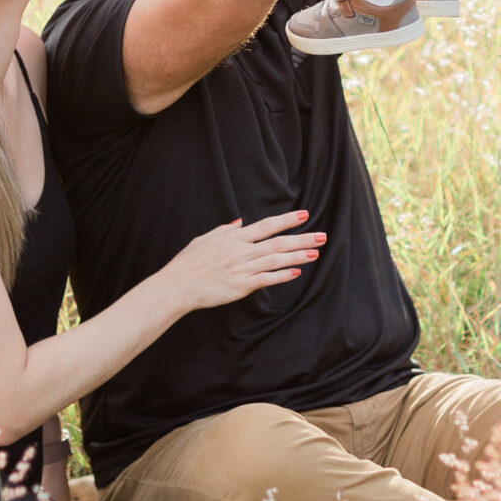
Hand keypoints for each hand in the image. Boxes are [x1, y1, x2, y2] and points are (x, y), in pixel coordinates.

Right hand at [162, 209, 325, 310]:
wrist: (178, 285)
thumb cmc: (188, 263)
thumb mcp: (204, 239)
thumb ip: (224, 230)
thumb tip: (239, 222)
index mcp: (234, 237)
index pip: (267, 225)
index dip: (287, 220)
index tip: (304, 215)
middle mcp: (242, 250)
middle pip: (278, 242)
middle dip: (302, 238)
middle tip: (322, 236)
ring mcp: (243, 268)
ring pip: (276, 259)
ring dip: (298, 256)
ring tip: (315, 253)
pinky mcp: (241, 285)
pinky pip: (266, 279)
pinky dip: (282, 275)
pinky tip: (295, 272)